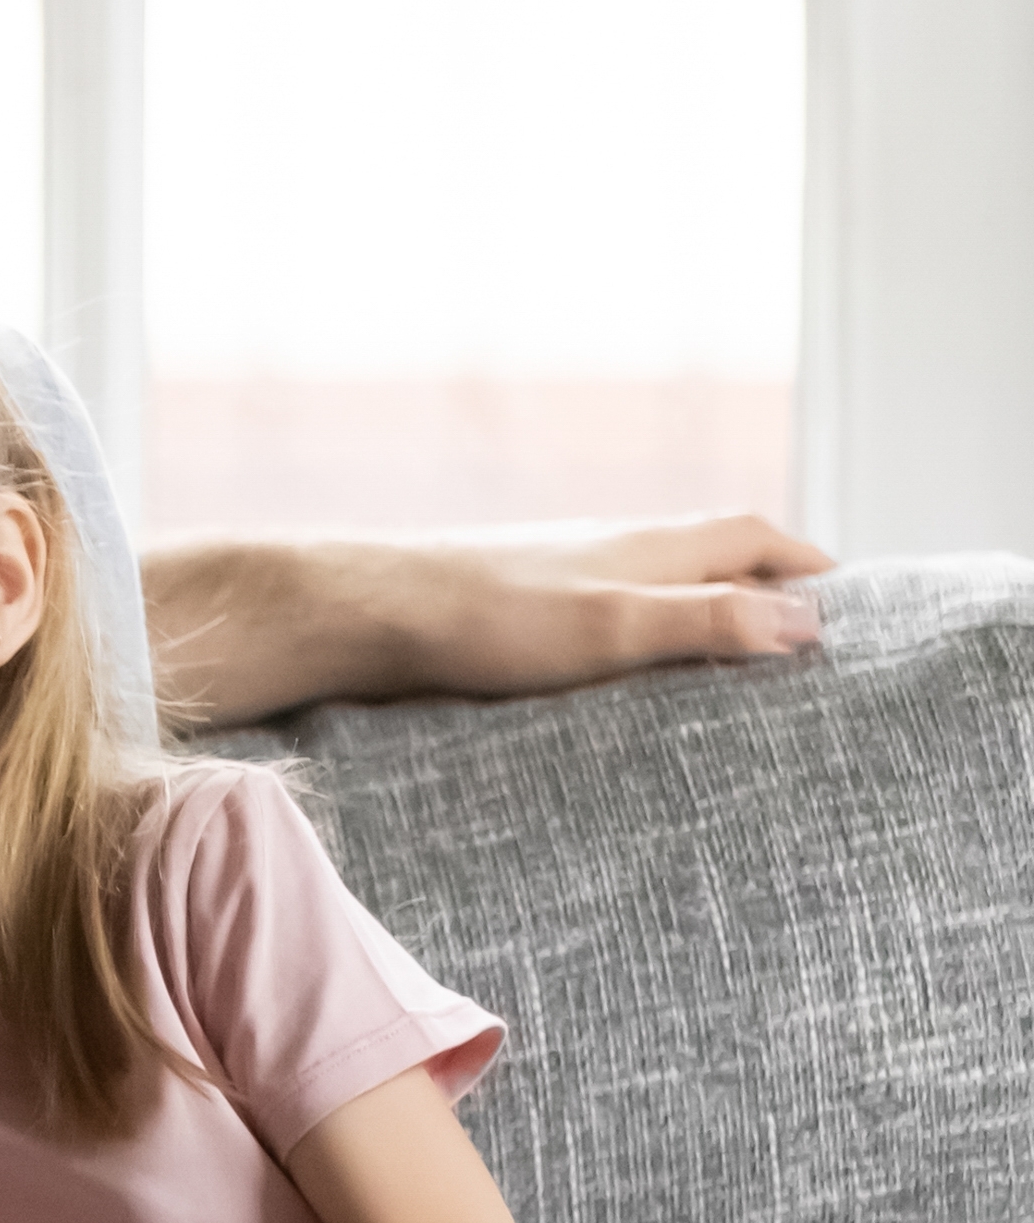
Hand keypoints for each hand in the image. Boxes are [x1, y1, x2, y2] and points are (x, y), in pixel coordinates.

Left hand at [406, 516, 832, 693]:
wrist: (368, 613)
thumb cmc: (491, 616)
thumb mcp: (616, 625)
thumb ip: (707, 622)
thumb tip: (806, 623)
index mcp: (656, 545)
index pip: (758, 539)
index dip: (809, 567)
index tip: (853, 608)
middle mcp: (618, 550)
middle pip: (716, 560)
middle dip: (765, 593)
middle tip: (806, 647)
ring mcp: (570, 577)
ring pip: (660, 589)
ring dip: (703, 620)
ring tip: (733, 676)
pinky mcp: (526, 611)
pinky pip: (608, 618)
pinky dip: (643, 642)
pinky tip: (629, 684)